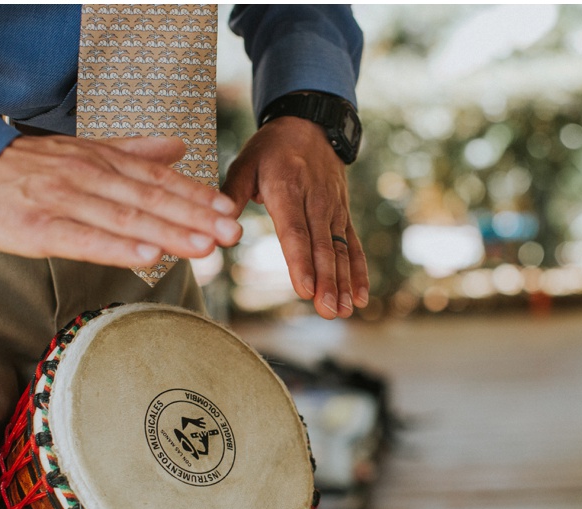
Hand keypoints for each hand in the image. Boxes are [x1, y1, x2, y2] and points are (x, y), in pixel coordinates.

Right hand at [0, 134, 242, 266]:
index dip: (196, 196)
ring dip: (168, 232)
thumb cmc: (22, 167)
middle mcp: (87, 177)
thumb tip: (179, 147)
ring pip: (125, 218)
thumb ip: (132, 151)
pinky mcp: (38, 228)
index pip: (158, 179)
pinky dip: (118, 246)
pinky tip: (148, 255)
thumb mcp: (80, 149)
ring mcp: (63, 201)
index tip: (229, 211)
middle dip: (195, 217)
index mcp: (100, 160)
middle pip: (150, 199)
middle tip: (232, 233)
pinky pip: (84, 238)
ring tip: (204, 246)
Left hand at [222, 116, 369, 318]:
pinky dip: (358, 271)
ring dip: (344, 282)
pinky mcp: (342, 215)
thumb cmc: (270, 149)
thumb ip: (232, 195)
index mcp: (286, 188)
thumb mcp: (245, 163)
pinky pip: (353, 245)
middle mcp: (315, 200)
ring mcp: (332, 209)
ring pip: (341, 250)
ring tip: (345, 311)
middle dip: (327, 281)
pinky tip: (360, 297)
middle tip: (327, 310)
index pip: (294, 231)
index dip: (300, 261)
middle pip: (322, 246)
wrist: (309, 124)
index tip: (305, 289)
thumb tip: (220, 227)